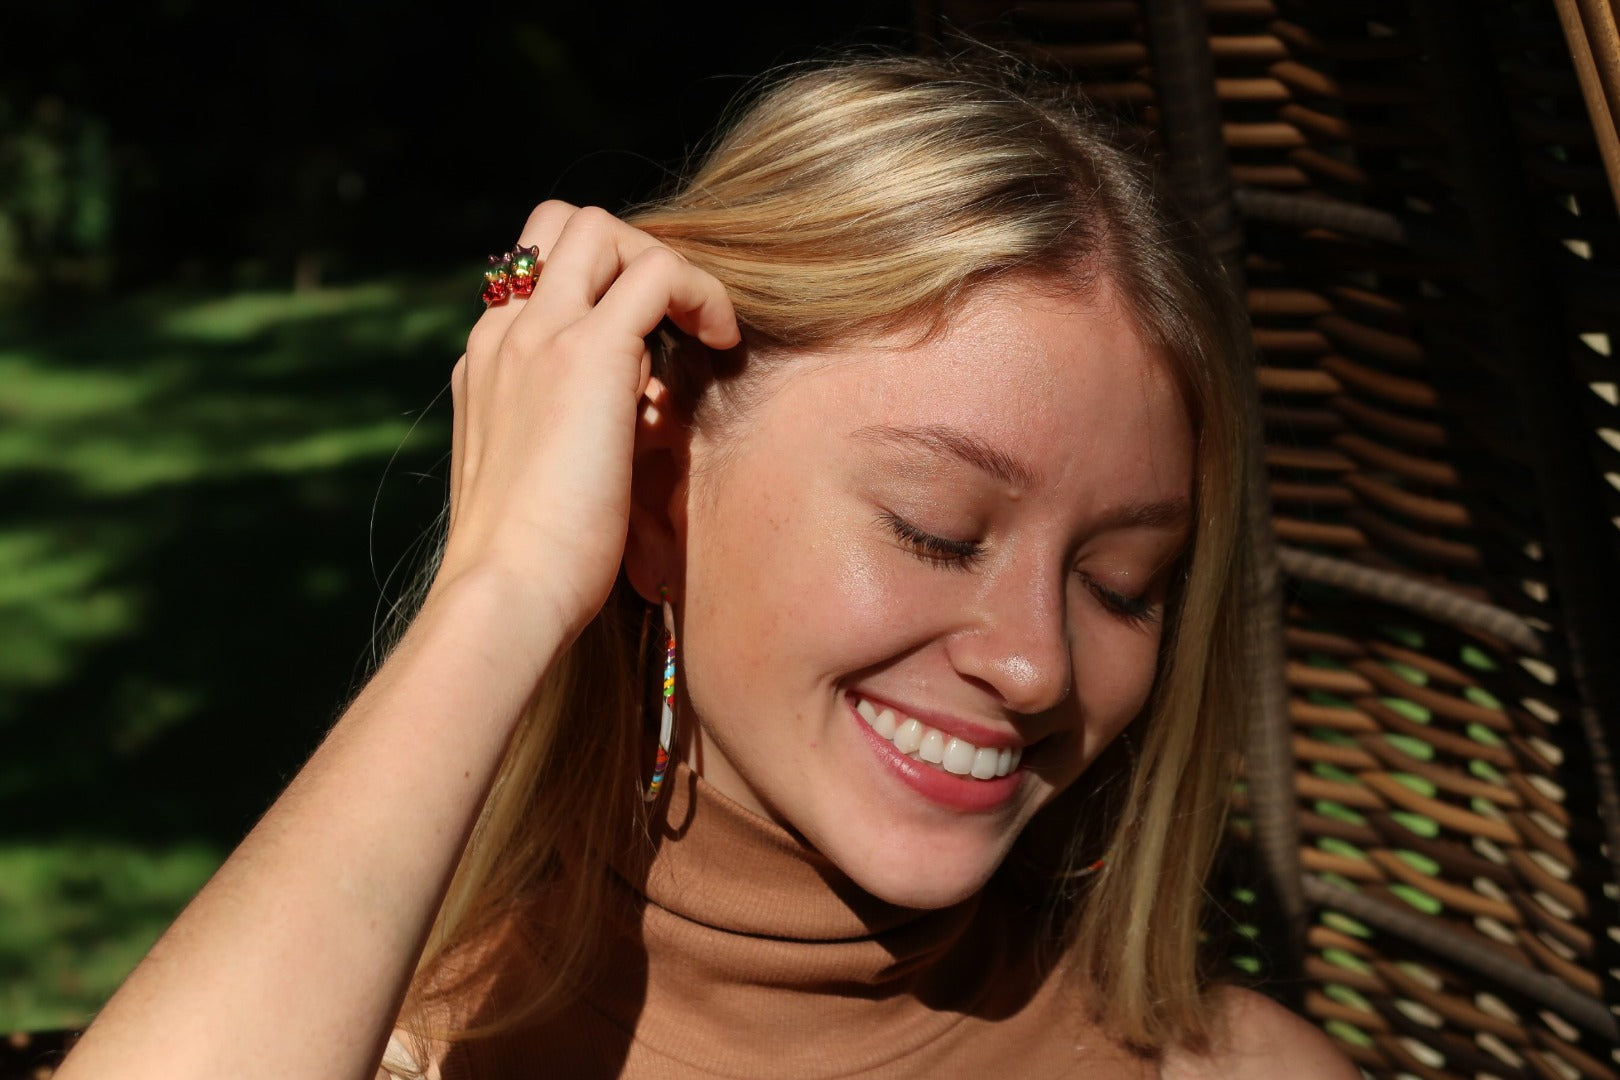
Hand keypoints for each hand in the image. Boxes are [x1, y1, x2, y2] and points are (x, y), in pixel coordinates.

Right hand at [432, 202, 740, 636]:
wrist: (504, 591)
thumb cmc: (533, 562)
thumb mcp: (547, 476)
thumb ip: (574, 430)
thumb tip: (634, 416)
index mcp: (488, 362)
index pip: (539, 275)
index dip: (602, 288)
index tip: (650, 345)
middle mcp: (506, 335)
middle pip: (562, 225)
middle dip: (629, 251)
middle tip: (675, 320)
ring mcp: (540, 336)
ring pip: (599, 227)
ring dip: (663, 262)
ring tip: (702, 329)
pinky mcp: (587, 354)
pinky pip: (656, 269)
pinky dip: (699, 290)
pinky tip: (722, 342)